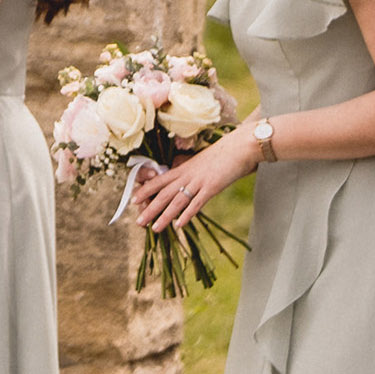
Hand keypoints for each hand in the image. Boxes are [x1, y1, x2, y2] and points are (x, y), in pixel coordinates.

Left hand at [129, 129, 254, 231]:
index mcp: (183, 169)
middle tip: (138, 222)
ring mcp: (199, 181)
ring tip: (154, 228)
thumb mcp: (202, 162)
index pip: (159, 181)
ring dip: (164, 216)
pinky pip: (197, 203)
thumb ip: (192, 172)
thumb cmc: (224, 153)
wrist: (241, 145)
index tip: (133, 200)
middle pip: (163, 194)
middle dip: (150, 209)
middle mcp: (187, 175)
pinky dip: (187, 214)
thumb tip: (186, 182)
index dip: (145, 190)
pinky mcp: (212, 187)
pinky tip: (179, 225)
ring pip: (177, 201)